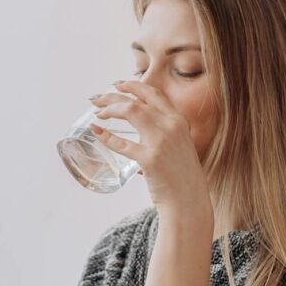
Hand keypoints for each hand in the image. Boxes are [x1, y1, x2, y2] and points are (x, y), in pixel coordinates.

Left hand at [90, 80, 211, 219]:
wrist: (189, 201)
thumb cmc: (182, 179)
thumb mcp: (180, 148)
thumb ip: (165, 135)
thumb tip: (143, 133)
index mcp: (179, 121)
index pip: (153, 94)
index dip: (133, 86)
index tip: (117, 84)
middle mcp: (171, 126)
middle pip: (137, 99)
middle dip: (113, 95)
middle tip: (97, 99)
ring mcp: (161, 141)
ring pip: (130, 111)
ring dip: (109, 109)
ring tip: (97, 113)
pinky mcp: (150, 159)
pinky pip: (122, 143)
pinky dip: (107, 137)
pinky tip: (97, 133)